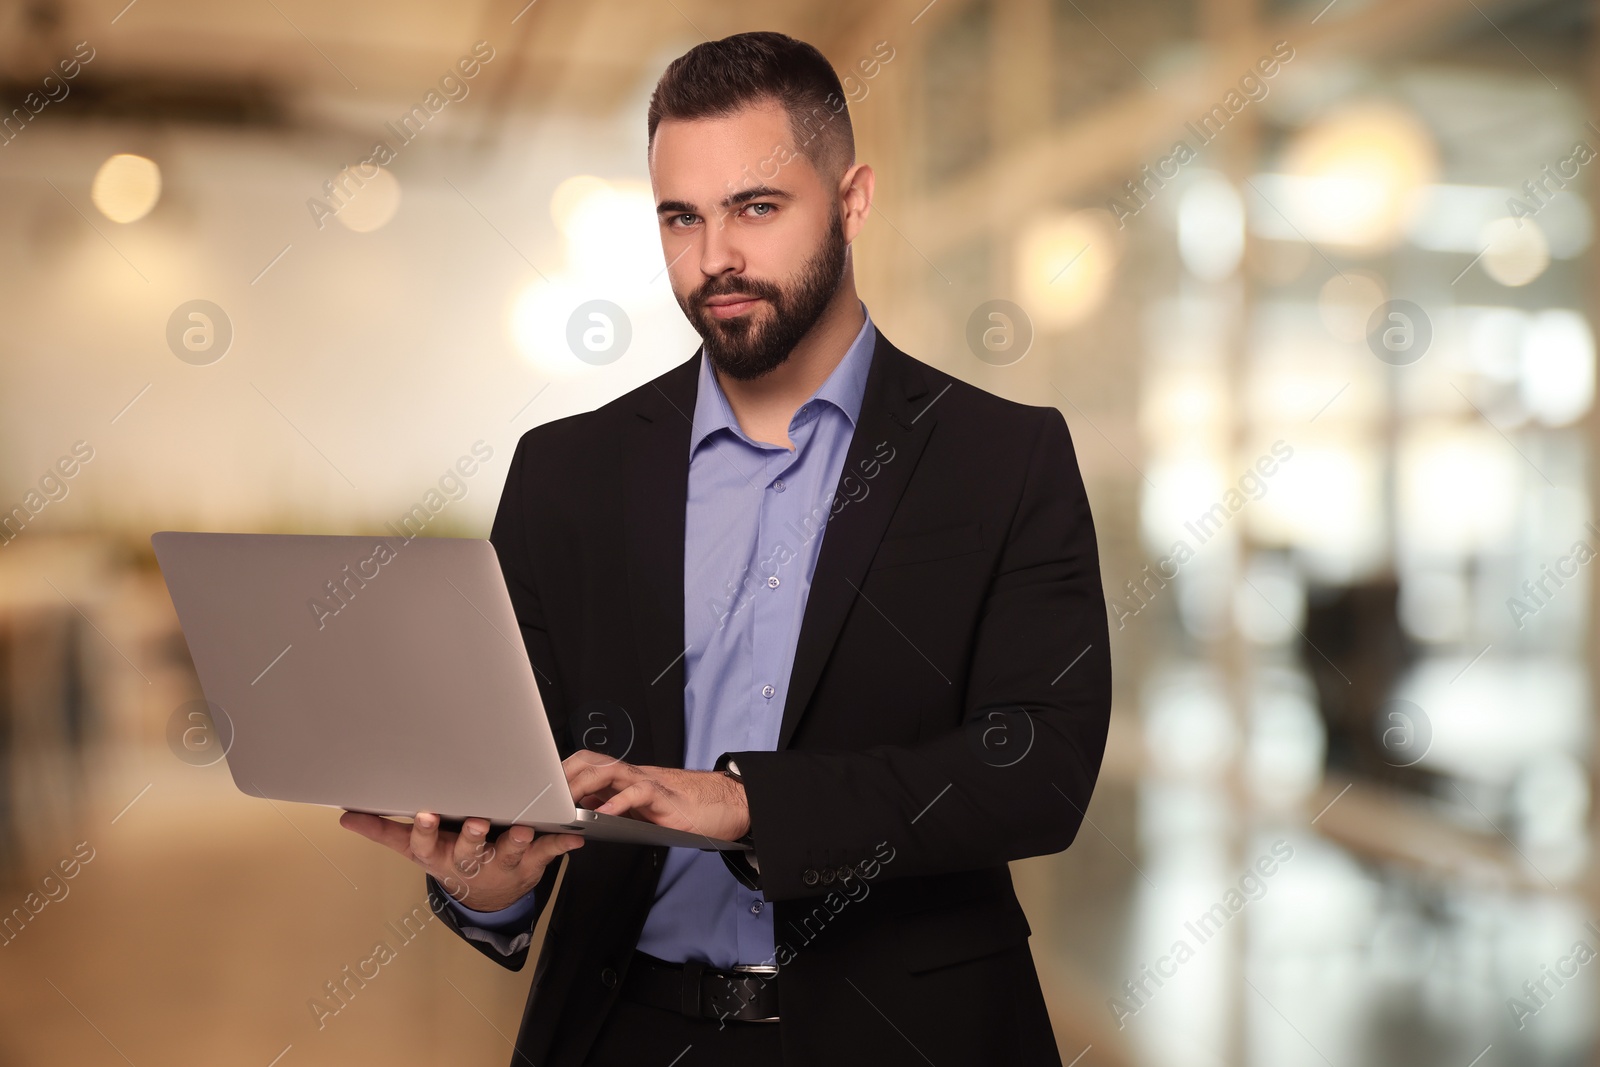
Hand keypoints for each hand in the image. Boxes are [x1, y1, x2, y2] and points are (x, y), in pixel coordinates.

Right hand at [339, 811, 582, 911]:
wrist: (487, 896)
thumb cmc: (449, 857)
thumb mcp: (415, 849)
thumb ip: (383, 830)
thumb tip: (344, 816)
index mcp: (439, 854)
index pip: (425, 844)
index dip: (424, 832)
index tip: (425, 815)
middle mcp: (469, 860)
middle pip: (468, 850)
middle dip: (472, 837)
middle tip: (475, 821)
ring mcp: (500, 862)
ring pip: (508, 852)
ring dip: (516, 841)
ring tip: (522, 829)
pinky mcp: (529, 862)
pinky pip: (547, 852)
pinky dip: (561, 844)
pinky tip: (574, 838)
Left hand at [563, 750, 749, 842]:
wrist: (726, 805)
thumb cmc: (686, 808)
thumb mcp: (642, 809)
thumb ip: (615, 805)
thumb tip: (585, 808)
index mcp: (627, 778)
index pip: (589, 764)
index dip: (564, 770)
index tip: (542, 786)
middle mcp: (635, 775)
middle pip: (593, 761)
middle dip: (566, 773)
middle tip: (546, 792)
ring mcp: (650, 783)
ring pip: (611, 772)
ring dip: (584, 784)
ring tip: (565, 800)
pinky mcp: (665, 797)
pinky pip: (638, 793)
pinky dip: (619, 802)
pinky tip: (604, 815)